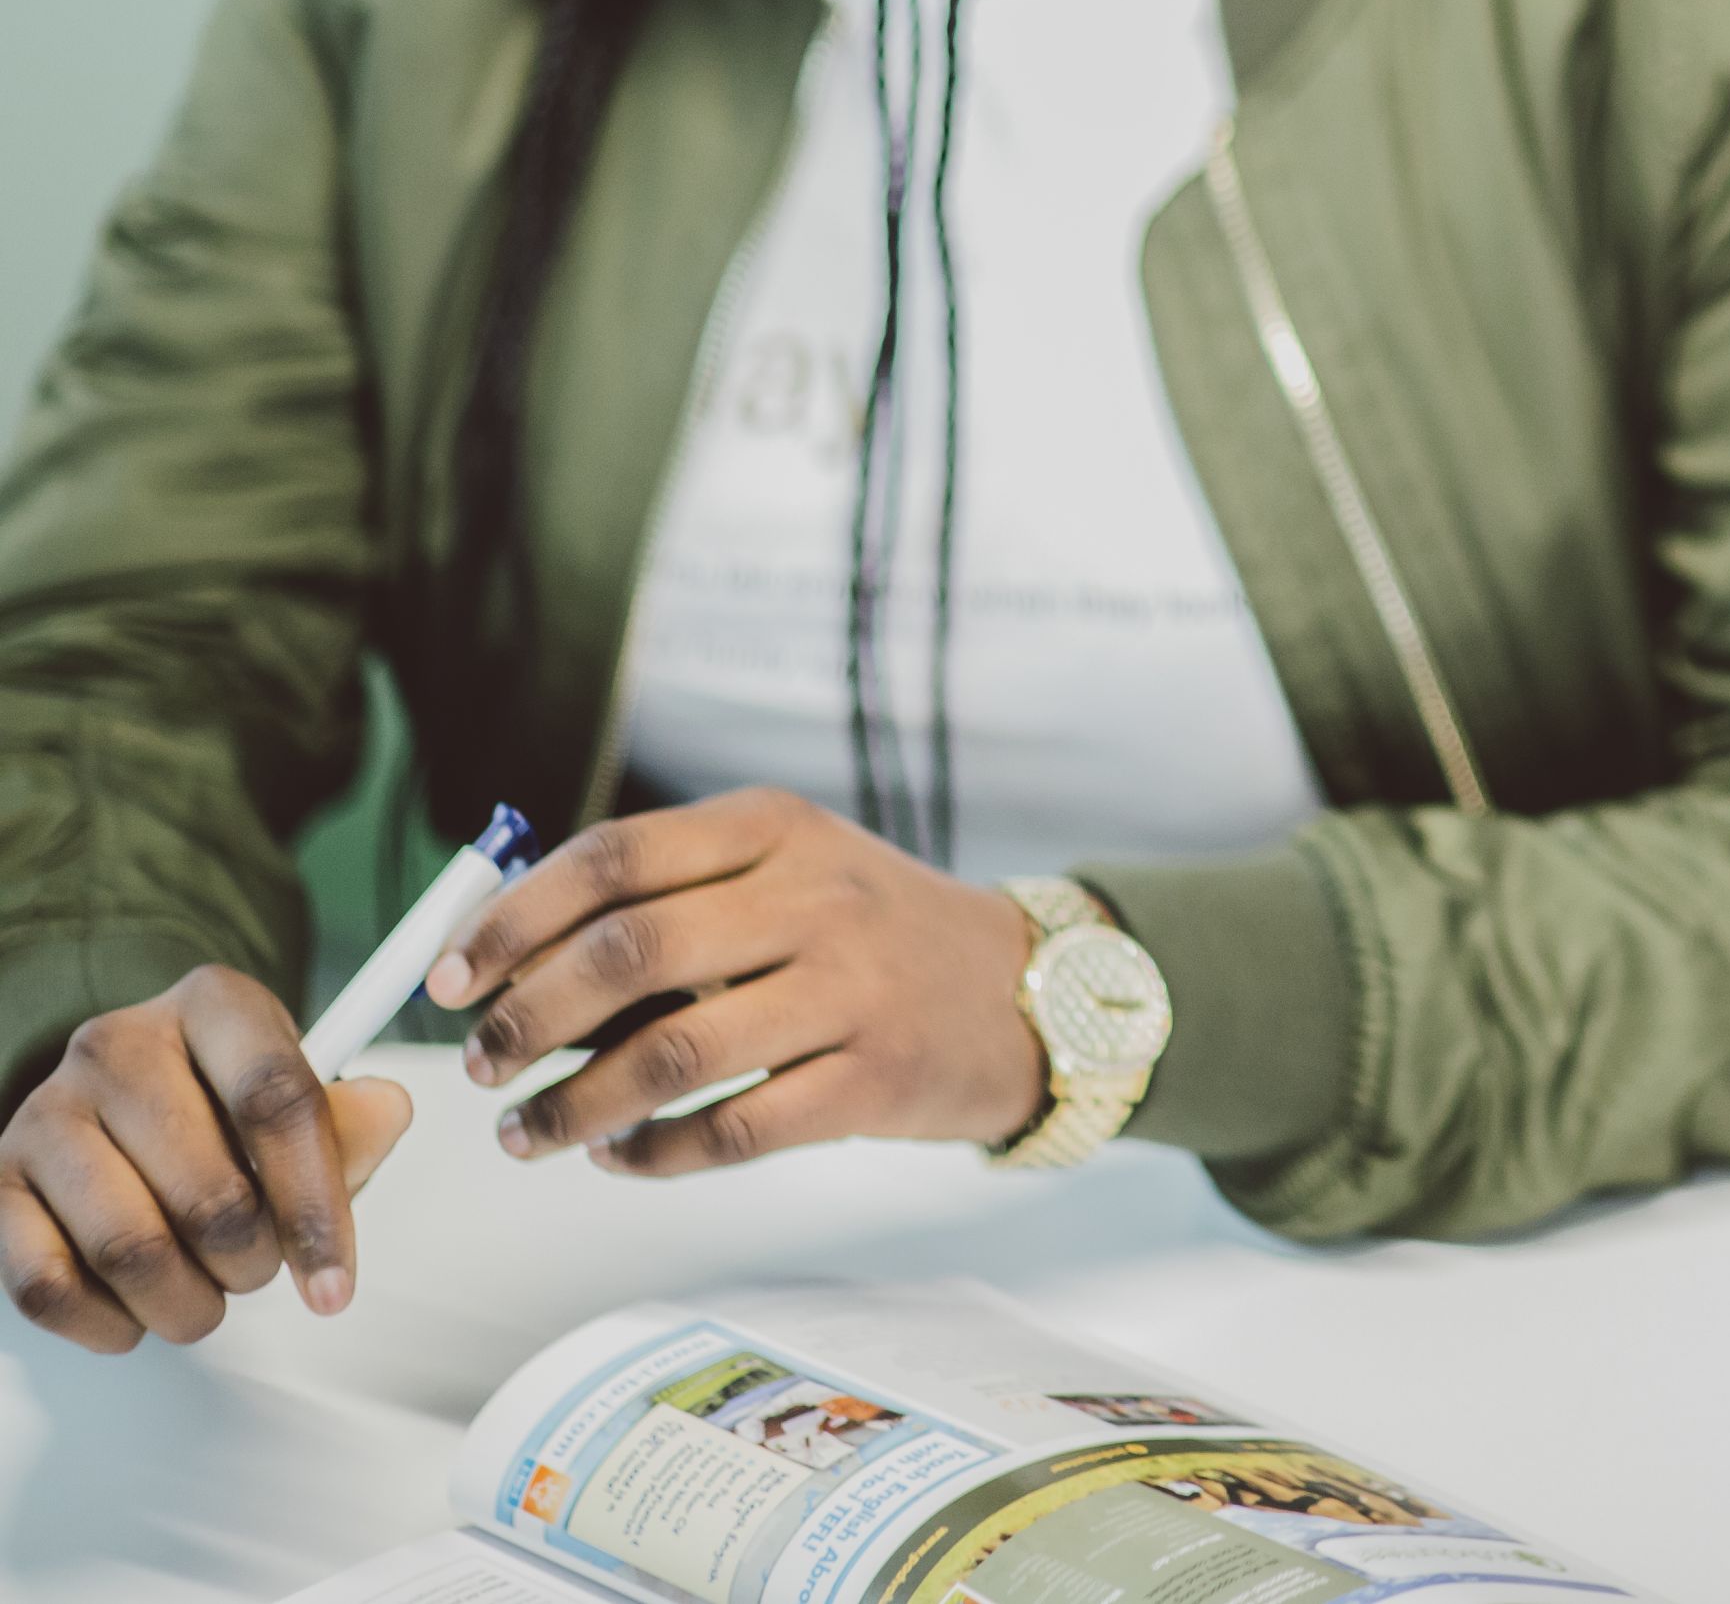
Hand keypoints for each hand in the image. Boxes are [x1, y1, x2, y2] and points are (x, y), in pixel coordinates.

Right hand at [0, 966, 414, 1350]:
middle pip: (209, 1192)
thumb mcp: (298, 1092)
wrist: (118, 1097)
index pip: (278, 1101)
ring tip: (206, 1299)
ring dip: (184, 1303)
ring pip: (129, 1248)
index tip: (334, 1282)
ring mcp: (48, 1111)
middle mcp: (118, 1045)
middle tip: (259, 1271)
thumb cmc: (222, 1104)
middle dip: (251, 1262)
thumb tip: (384, 1115)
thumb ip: (352, 1119)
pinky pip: (48, 1285)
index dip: (315, 1205)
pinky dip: (105, 1323)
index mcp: (213, 1005)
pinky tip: (136, 1316)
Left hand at [432, 788, 1044, 1174]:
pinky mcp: (874, 1080)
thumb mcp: (788, 870)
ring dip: (575, 1104)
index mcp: (775, 828)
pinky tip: (620, 1158)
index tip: (451, 975)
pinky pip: (736, 1130)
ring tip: (527, 1133)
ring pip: (673, 1055)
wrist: (1022, 989)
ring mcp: (851, 990)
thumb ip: (669, 895)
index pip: (613, 858)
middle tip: (481, 1062)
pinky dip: (656, 1154)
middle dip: (527, 1017)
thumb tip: (508, 957)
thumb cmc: (872, 931)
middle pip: (630, 953)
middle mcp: (815, 897)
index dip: (512, 920)